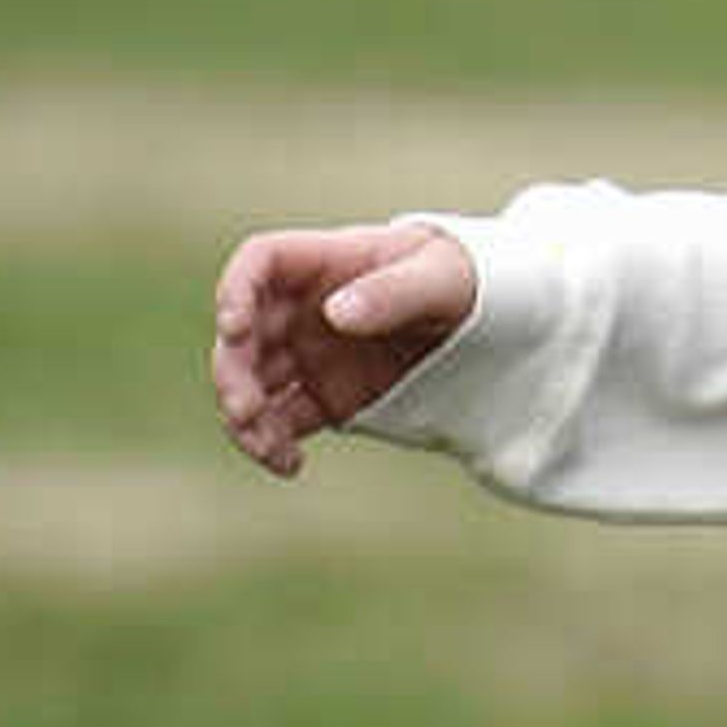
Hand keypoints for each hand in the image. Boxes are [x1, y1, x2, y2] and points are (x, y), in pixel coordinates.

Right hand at [210, 218, 479, 478]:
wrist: (495, 326)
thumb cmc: (468, 279)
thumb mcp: (442, 279)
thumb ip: (393, 293)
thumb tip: (335, 313)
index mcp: (331, 262)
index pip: (262, 261)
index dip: (235, 290)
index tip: (233, 327)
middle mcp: (308, 309)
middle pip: (242, 333)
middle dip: (231, 372)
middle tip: (245, 410)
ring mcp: (312, 354)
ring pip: (251, 382)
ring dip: (244, 416)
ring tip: (269, 448)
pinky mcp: (325, 397)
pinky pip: (280, 422)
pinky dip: (272, 445)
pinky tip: (290, 464)